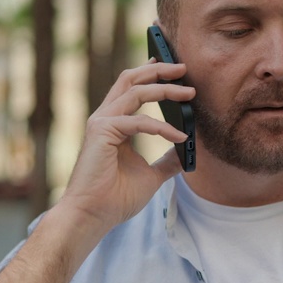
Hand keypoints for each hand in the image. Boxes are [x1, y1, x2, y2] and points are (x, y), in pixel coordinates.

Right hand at [58, 60, 195, 229]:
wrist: (93, 216)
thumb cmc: (116, 198)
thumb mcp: (152, 175)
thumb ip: (167, 160)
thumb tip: (188, 152)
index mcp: (114, 123)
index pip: (131, 88)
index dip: (151, 74)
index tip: (174, 68)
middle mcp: (105, 117)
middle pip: (131, 79)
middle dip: (159, 70)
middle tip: (184, 67)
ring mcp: (102, 122)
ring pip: (135, 91)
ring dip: (165, 89)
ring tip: (190, 92)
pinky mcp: (102, 132)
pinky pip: (140, 121)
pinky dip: (163, 127)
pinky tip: (181, 136)